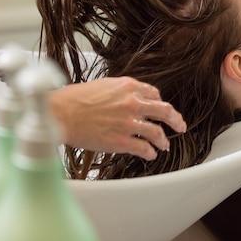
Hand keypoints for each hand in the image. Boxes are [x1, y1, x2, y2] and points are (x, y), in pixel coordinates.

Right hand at [48, 77, 186, 160]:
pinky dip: (150, 153)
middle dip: (176, 119)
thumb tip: (126, 97)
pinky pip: (144, 148)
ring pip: (157, 132)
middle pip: (165, 111)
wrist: (60, 113)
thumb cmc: (74, 99)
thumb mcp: (103, 85)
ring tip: (164, 145)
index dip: (158, 102)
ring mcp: (128, 123)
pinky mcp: (121, 141)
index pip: (154, 93)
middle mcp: (132, 103)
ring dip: (163, 140)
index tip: (160, 109)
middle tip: (180, 126)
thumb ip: (119, 91)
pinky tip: (150, 155)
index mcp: (128, 86)